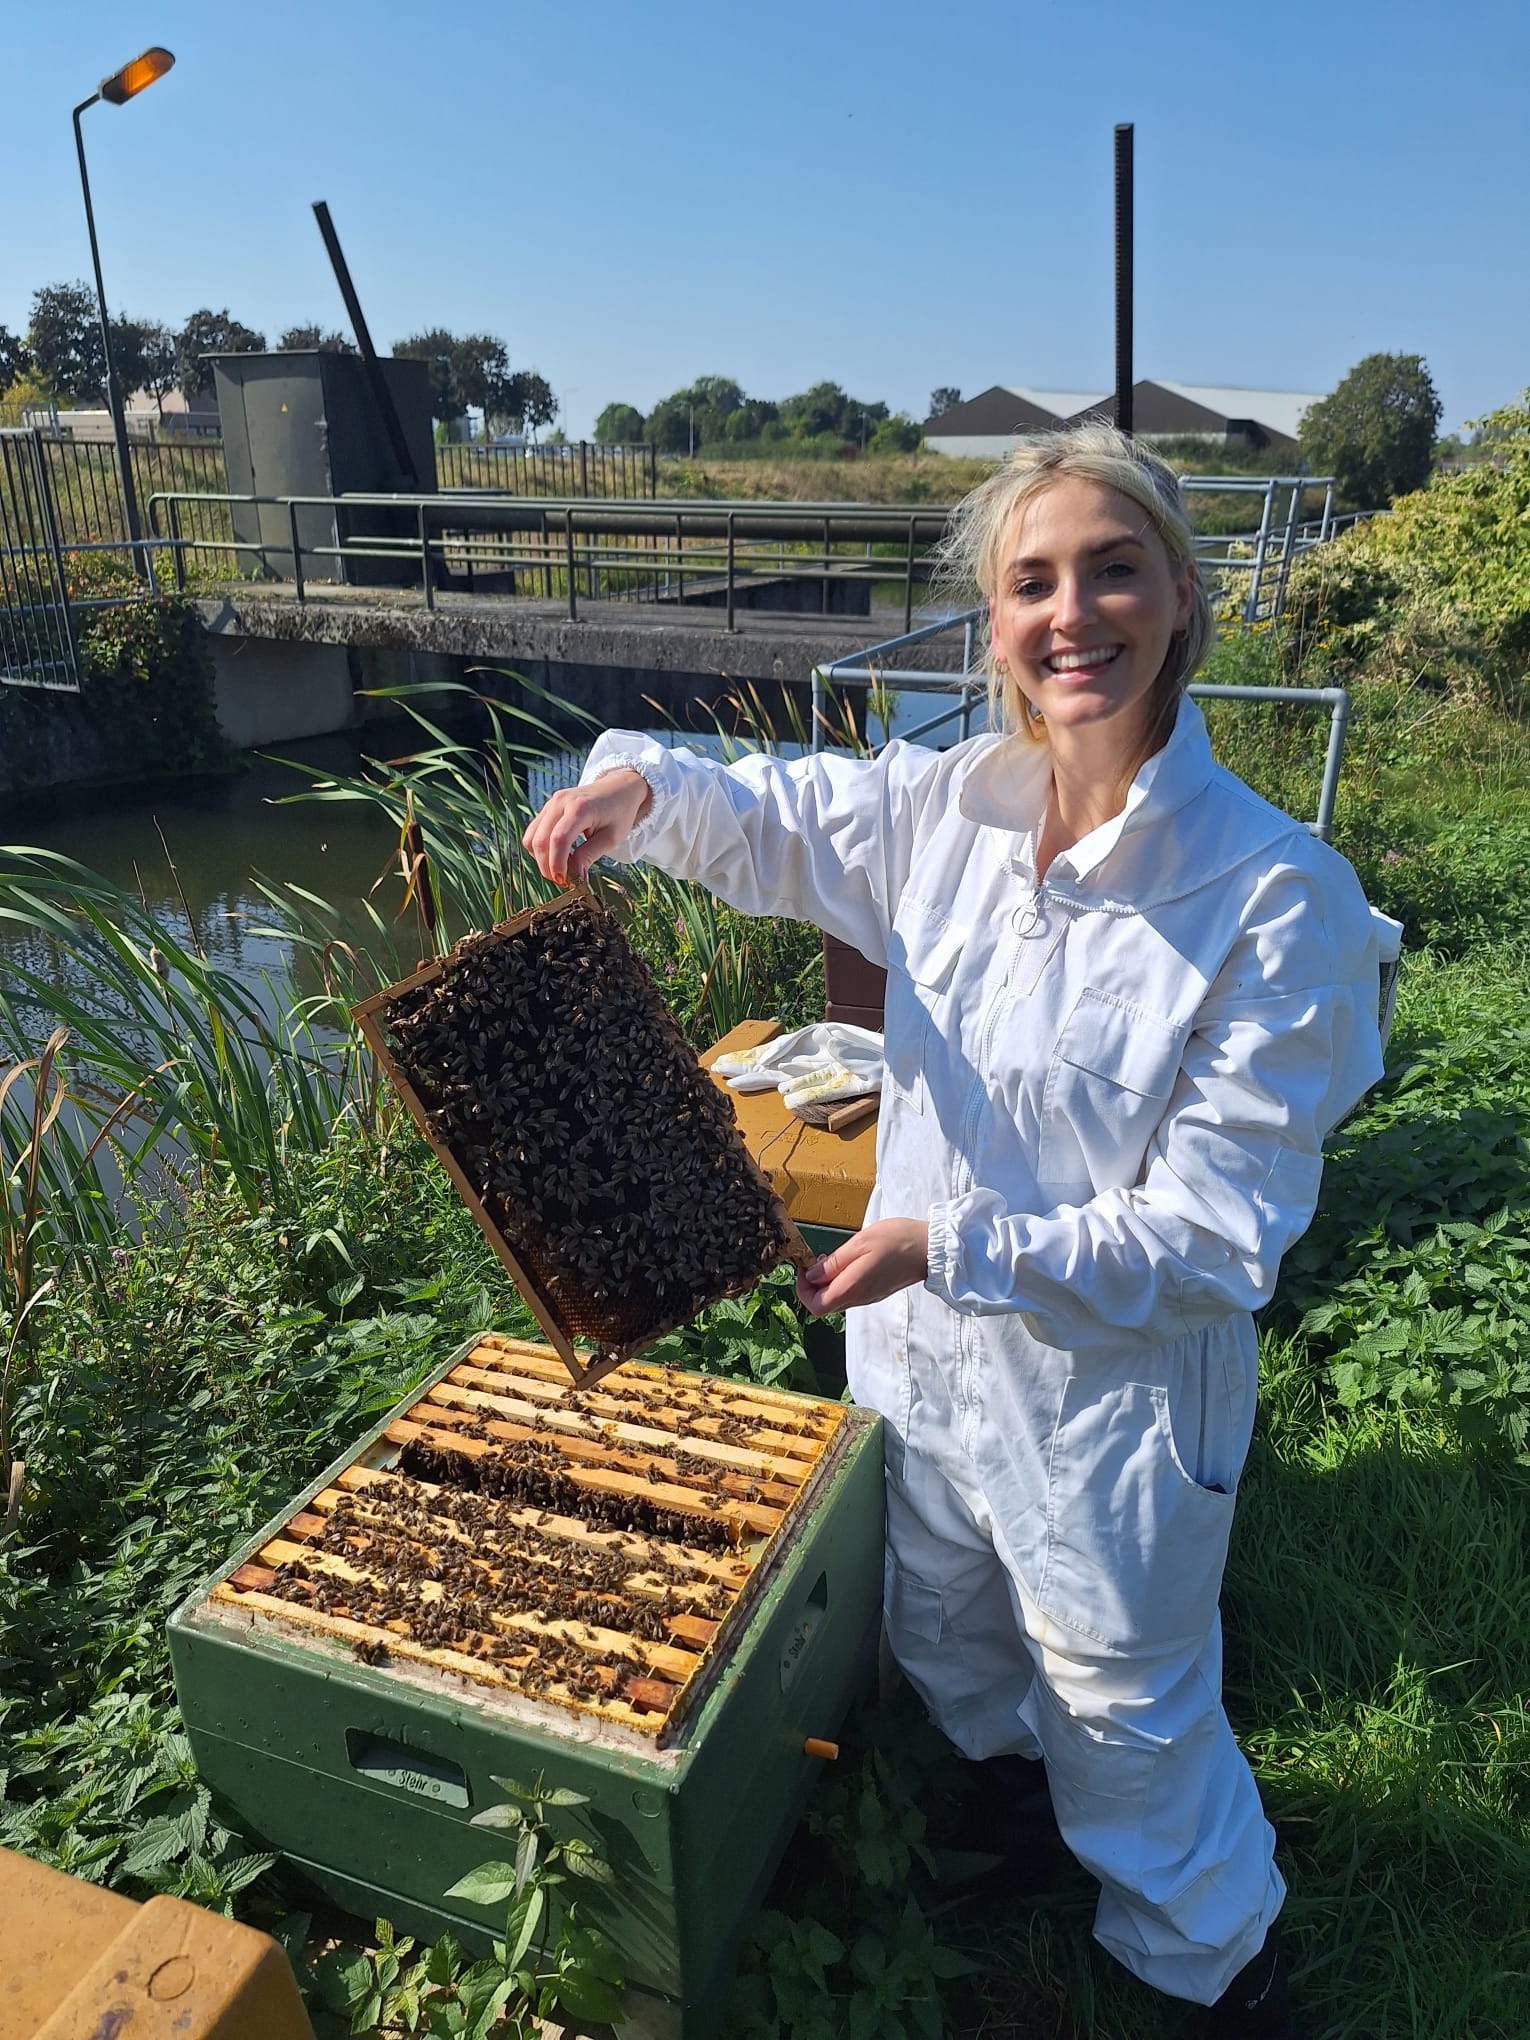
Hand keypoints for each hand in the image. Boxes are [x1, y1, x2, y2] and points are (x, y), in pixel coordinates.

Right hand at [522, 770, 651, 883]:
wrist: (619, 788)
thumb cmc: (619, 812)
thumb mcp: (611, 837)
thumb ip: (590, 855)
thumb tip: (576, 878)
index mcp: (580, 808)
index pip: (559, 839)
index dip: (557, 864)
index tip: (565, 881)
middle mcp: (561, 802)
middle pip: (540, 840)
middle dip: (547, 866)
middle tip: (562, 881)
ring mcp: (551, 803)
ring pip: (531, 838)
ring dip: (540, 859)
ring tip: (559, 870)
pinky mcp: (548, 807)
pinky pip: (533, 832)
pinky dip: (540, 849)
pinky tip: (556, 857)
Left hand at [797, 1219, 928, 1315]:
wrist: (929, 1248)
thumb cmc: (895, 1240)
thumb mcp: (859, 1243)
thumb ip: (833, 1263)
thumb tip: (810, 1276)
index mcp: (852, 1287)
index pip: (815, 1306)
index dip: (802, 1290)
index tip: (805, 1267)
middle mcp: (859, 1298)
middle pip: (824, 1306)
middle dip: (812, 1286)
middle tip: (816, 1260)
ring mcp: (868, 1297)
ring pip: (836, 1300)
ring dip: (826, 1283)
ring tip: (831, 1258)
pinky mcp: (876, 1292)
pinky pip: (849, 1294)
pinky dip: (840, 1282)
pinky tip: (847, 1262)